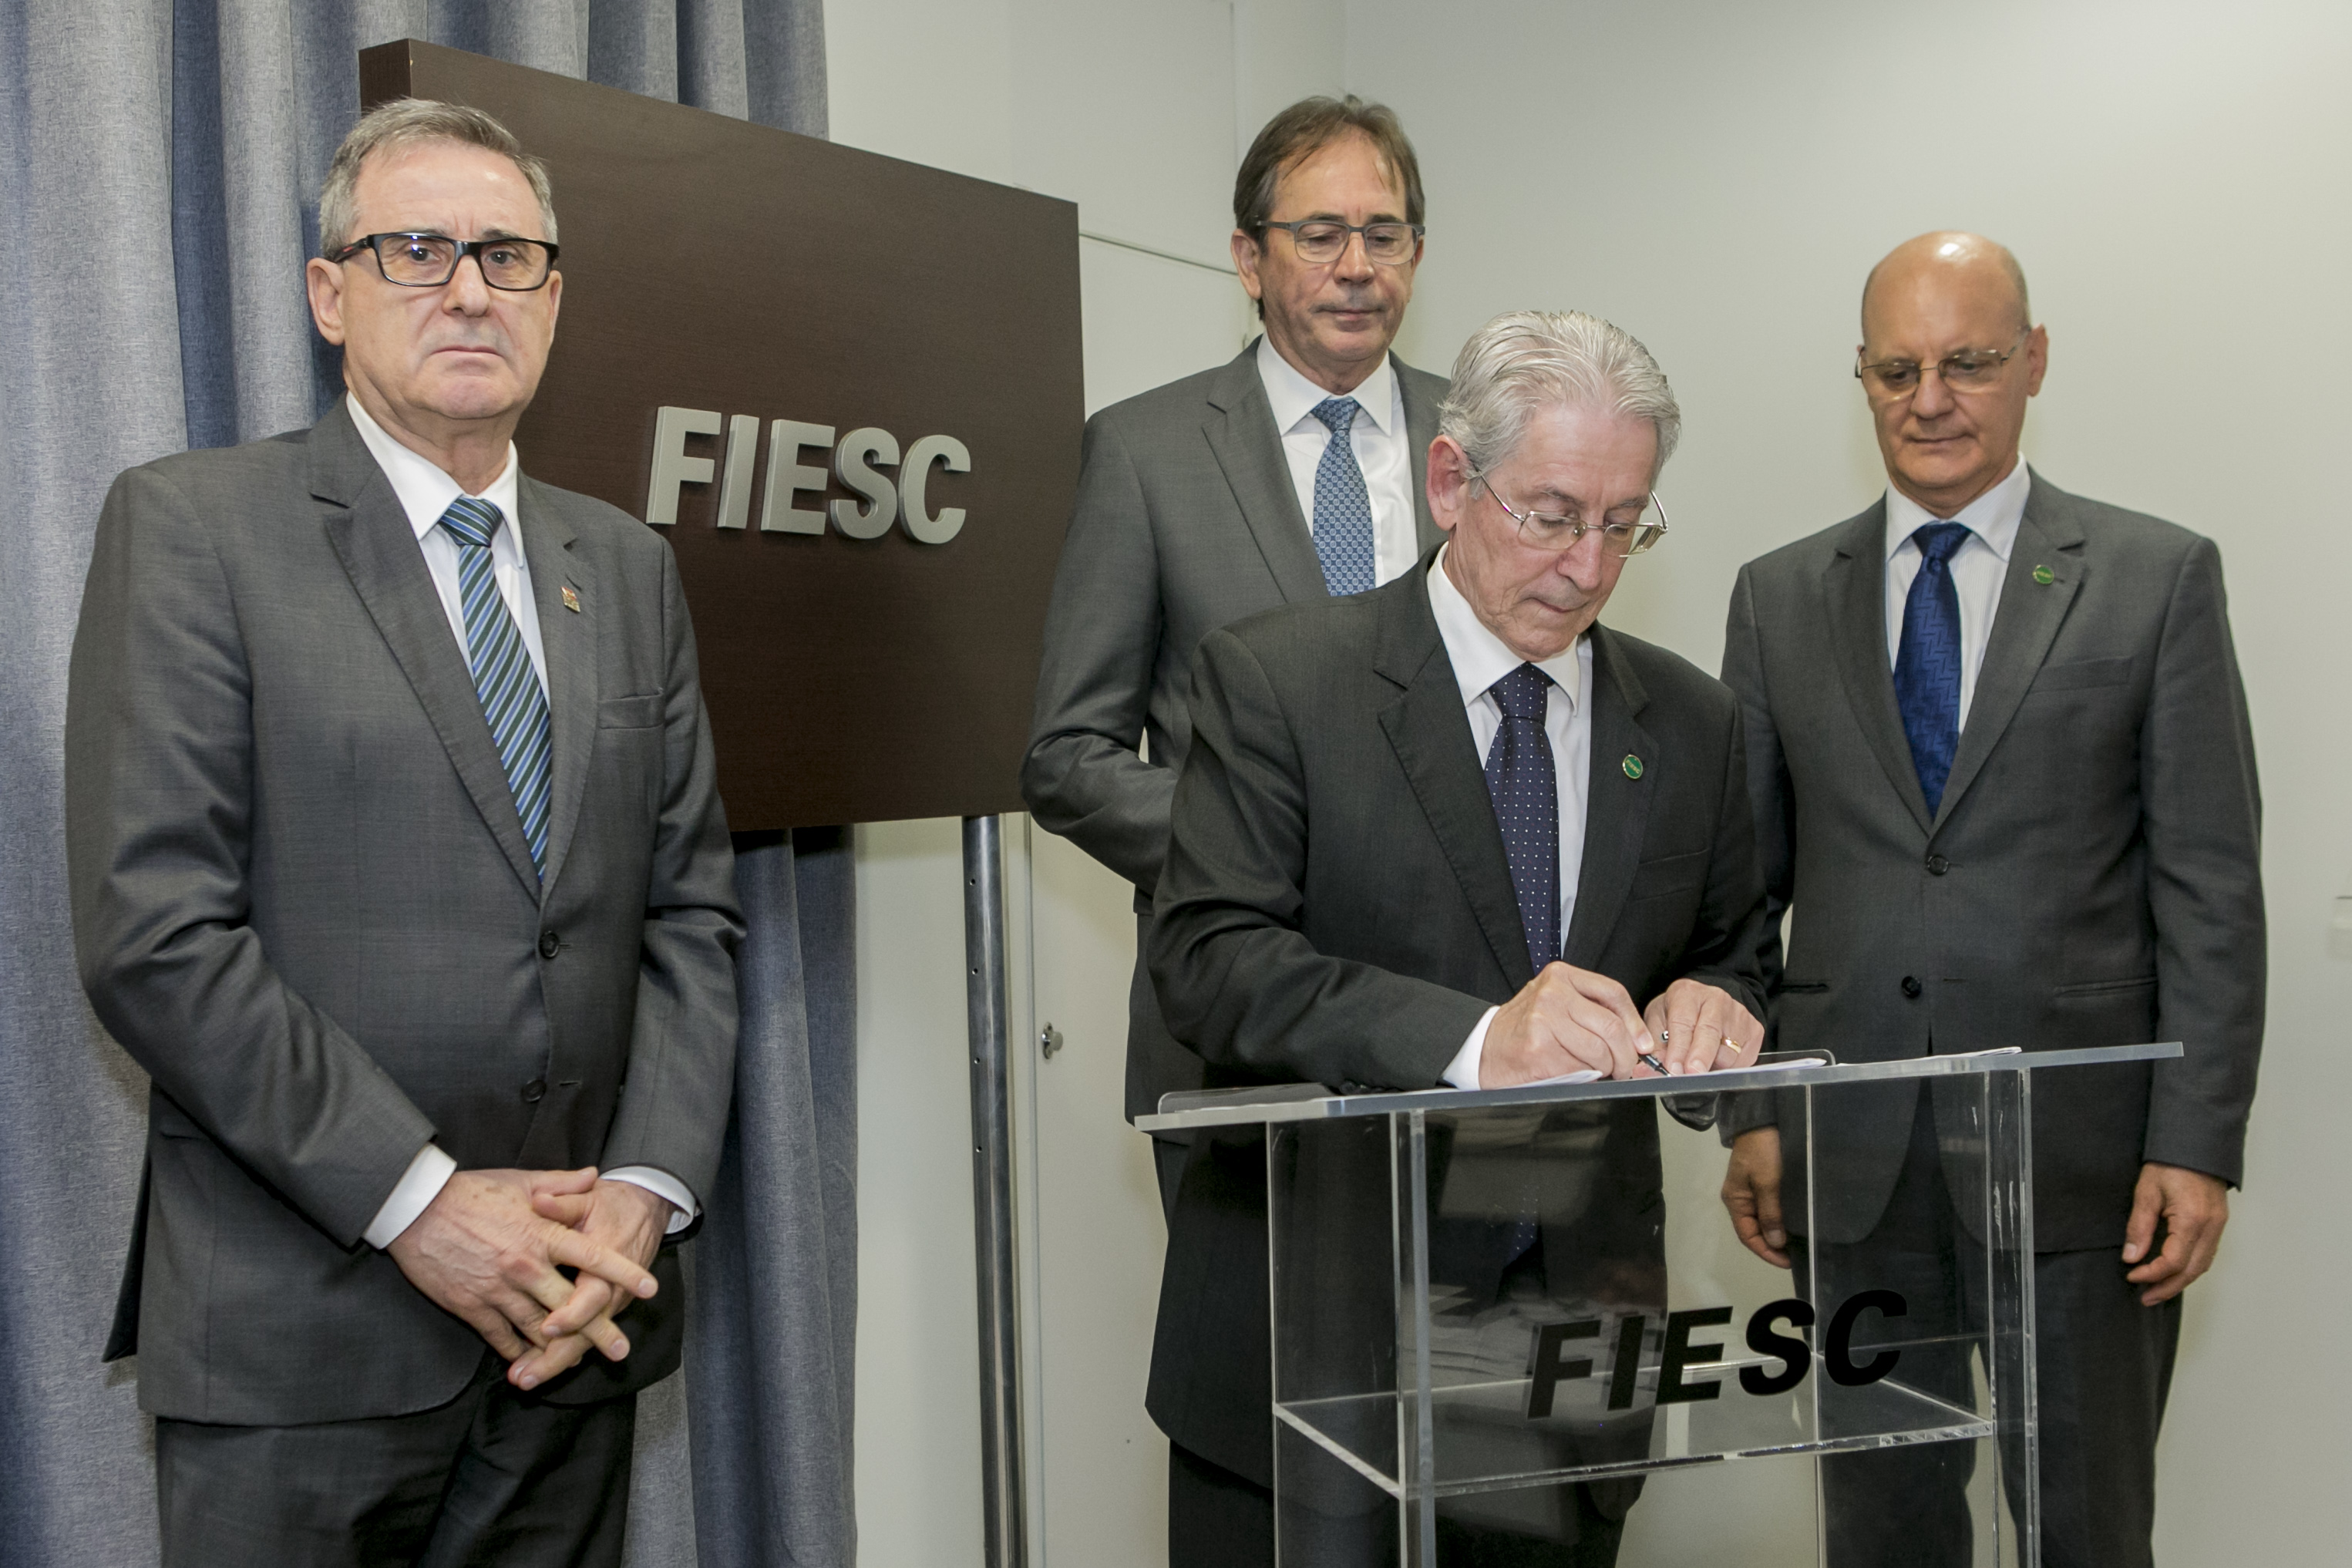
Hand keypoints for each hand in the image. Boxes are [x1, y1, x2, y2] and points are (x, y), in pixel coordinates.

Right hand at [386, 1168, 658, 1364]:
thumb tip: (593, 1175)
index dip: (623, 1273)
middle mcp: (525, 1266)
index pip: (593, 1258)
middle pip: (571, 1305)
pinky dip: (518, 1352)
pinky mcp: (472, 1306)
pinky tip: (530, 1362)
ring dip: (559, 1349)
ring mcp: (498, 1290)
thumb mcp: (520, 1181)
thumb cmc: (470, 1192)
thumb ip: (561, 1184)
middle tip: (621, 1349)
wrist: (415, 1209)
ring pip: (537, 1329)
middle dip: (598, 1330)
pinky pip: (501, 1337)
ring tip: (578, 1362)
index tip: (650, 1288)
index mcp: (542, 1234)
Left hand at [506, 1178, 677, 1388]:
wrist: (645, 1207)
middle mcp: (611, 1288)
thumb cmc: (612, 1203)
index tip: (547, 1327)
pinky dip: (560, 1353)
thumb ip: (562, 1202)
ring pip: (584, 1340)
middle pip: (587, 1333)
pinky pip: (583, 1336)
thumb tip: (539, 1200)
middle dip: (555, 1357)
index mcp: (606, 1260)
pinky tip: (534, 1366)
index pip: (593, 1295)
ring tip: (522, 1379)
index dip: (572, 1314)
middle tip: (525, 1377)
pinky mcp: (602, 1307)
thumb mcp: (588, 1198)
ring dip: (553, 1361)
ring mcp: (608, 1302)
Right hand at [1481, 962, 1652, 1085]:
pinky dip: (1585, 1076)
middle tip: (1626, 1067)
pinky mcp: (1539, 1048)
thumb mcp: (1558, 1004)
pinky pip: (1581, 1068)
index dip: (1635, 1023)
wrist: (1484, 1048)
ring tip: (1598, 1070)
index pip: (1614, 993)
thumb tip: (1639, 1041)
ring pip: (1600, 1051)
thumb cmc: (1525, 1029)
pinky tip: (1573, 1072)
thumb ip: (1593, 1012)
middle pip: (1611, 1026)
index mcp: (1560, 976)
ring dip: (1607, 1068)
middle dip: (1626, 1055)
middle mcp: (1552, 993)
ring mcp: (1544, 1020)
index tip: (1642, 1044)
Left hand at [1641, 979, 1763, 1075]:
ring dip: (1712, 1066)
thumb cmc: (1680, 1013)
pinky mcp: (1754, 1030)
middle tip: (1691, 1075)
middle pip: (1710, 1034)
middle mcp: (1716, 1000)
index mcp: (1687, 994)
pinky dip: (1729, 1068)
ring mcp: (1739, 1014)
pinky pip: (1743, 1059)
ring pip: (1728, 1051)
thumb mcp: (1659, 1021)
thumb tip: (1645, 1072)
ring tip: (1699, 1064)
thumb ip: (1654, 1047)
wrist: (1709, 1002)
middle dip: (1699, 1058)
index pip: (1683, 1023)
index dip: (1678, 1048)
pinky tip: (1717, 1060)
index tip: (1673, 1068)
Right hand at [1721, 1127, 1789, 1267]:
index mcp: (1735, 1200)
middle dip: (1773, 1246)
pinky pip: (1769, 1209)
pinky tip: (1793, 1223)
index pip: (1748, 1236)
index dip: (1766, 1252)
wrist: (1762, 1119)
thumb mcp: (1767, 1182)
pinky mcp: (1762, 1183)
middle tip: (1797, 1255)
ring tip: (1798, 1243)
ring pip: (1763, 1220)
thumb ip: (1770, 1213)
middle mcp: (1740, 1199)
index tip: (1788, 1262)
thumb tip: (1775, 1243)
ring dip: (1778, 1234)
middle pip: (1754, 1230)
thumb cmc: (1762, 1151)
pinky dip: (1780, 1220)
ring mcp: (1750, 1191)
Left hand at [2121, 1162, 2229, 1304]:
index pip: (2173, 1261)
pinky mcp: (2219, 1223)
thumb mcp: (2146, 1192)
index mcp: (2193, 1220)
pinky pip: (2207, 1254)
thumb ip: (2139, 1227)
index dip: (2152, 1274)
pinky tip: (2174, 1272)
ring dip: (2180, 1281)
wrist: (2195, 1143)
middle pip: (2192, 1270)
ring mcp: (2219, 1226)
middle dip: (2168, 1287)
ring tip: (2157, 1290)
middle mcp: (2211, 1227)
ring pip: (2203, 1265)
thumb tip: (2131, 1257)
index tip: (2132, 1276)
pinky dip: (2191, 1268)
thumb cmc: (2169, 1164)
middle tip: (2146, 1298)